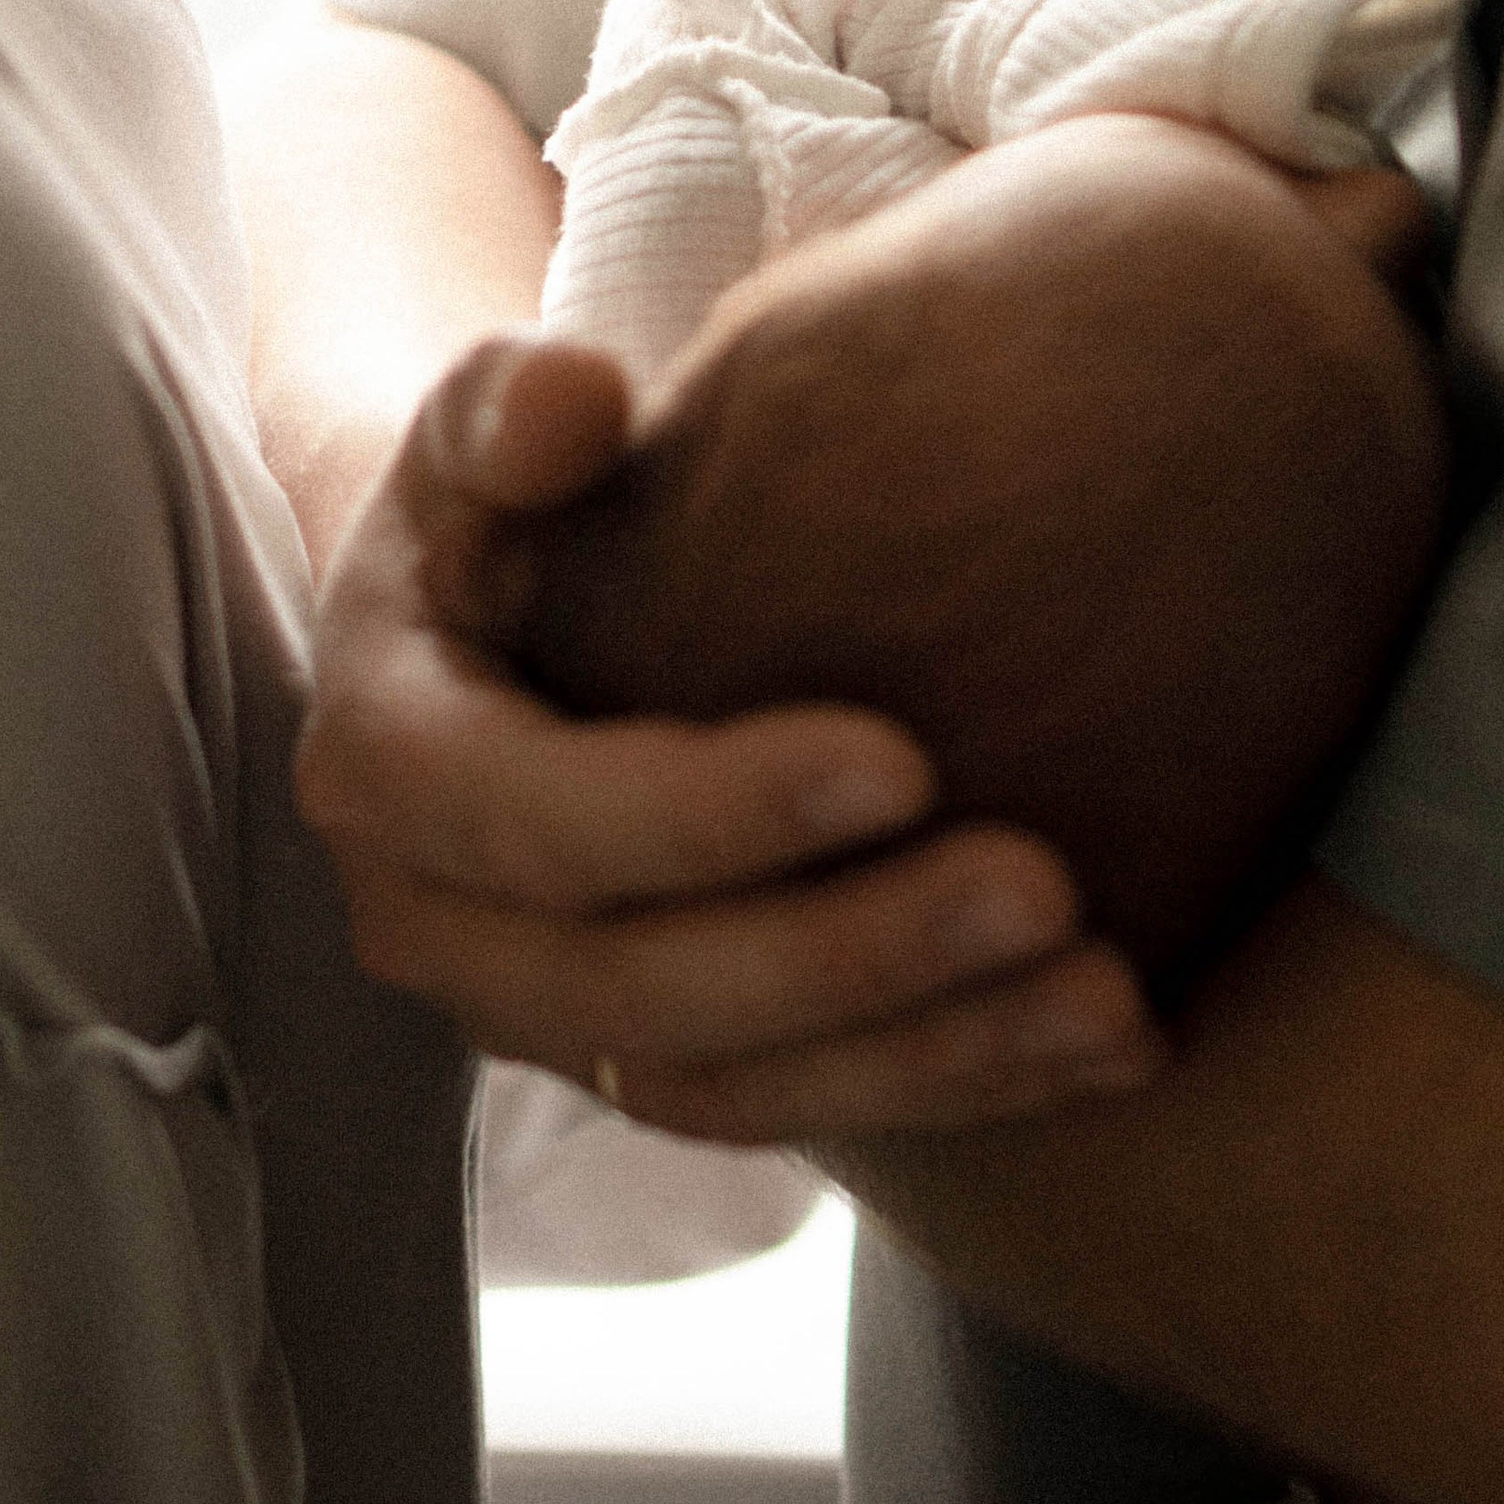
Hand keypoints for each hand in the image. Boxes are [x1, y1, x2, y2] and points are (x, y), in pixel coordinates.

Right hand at [294, 330, 1163, 1137]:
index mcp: (387, 774)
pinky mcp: (653, 1059)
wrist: (510, 611)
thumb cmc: (523, 490)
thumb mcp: (487, 426)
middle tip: (1048, 890)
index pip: (543, 827)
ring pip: (729, 1088)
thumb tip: (571, 401)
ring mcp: (544, 1019)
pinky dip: (958, 1083)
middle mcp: (441, 932)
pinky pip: (799, 1106)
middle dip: (855, 955)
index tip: (908, 758)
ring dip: (929, 1055)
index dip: (717, 812)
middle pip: (643, 992)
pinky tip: (1116, 1043)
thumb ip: (510, 397)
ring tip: (1109, 996)